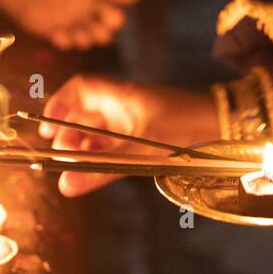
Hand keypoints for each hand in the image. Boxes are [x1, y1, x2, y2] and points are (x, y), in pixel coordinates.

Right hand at [40, 74, 217, 195]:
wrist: (226, 127)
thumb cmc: (185, 128)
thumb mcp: (141, 151)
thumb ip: (102, 168)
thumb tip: (65, 185)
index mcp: (121, 97)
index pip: (80, 89)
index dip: (59, 104)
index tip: (46, 128)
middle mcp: (126, 105)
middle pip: (87, 113)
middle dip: (70, 133)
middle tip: (62, 157)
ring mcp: (137, 120)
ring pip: (102, 131)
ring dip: (87, 148)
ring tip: (77, 168)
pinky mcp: (149, 135)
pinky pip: (118, 143)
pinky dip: (105, 155)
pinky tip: (99, 171)